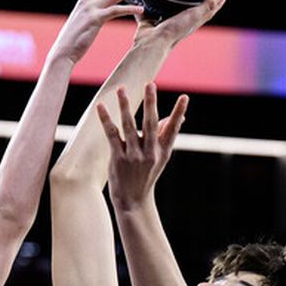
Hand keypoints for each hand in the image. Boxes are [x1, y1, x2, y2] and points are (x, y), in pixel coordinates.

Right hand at [47, 0, 151, 64]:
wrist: (63, 52)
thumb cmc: (72, 41)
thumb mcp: (80, 22)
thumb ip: (88, 14)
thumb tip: (93, 14)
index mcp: (84, 0)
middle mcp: (88, 0)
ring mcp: (92, 8)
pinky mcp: (96, 19)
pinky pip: (117, 11)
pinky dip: (130, 9)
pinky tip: (141, 9)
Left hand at [96, 82, 187, 208]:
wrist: (134, 201)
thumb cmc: (147, 175)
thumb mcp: (161, 157)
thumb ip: (166, 135)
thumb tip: (179, 117)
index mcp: (162, 150)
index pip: (172, 128)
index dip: (178, 113)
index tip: (184, 97)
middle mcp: (149, 152)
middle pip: (150, 124)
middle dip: (151, 103)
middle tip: (150, 84)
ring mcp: (133, 156)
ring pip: (129, 126)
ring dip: (125, 106)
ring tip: (121, 89)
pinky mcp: (118, 158)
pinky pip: (111, 135)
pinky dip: (106, 120)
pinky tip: (101, 107)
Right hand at [133, 0, 225, 49]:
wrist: (152, 43)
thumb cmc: (175, 30)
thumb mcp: (195, 15)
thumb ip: (208, 6)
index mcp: (191, 22)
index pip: (208, 11)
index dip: (215, 2)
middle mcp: (179, 22)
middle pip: (190, 10)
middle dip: (195, 0)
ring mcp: (163, 23)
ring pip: (169, 10)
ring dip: (169, 2)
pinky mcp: (149, 22)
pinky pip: (147, 11)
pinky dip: (144, 5)